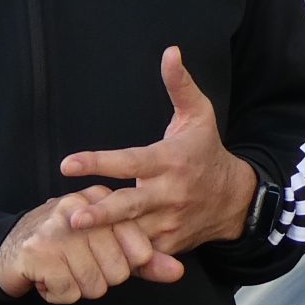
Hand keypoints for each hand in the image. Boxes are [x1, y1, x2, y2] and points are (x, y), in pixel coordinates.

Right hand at [0, 185, 183, 304]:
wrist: (11, 249)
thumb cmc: (66, 248)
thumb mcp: (108, 246)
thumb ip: (145, 260)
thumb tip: (178, 272)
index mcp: (102, 199)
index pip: (140, 249)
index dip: (125, 264)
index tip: (102, 255)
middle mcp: (80, 208)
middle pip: (119, 271)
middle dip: (99, 278)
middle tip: (79, 265)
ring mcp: (56, 228)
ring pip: (95, 285)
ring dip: (78, 288)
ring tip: (64, 270)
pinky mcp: (36, 251)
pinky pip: (69, 292)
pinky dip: (59, 294)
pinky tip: (48, 279)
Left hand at [60, 46, 255, 253]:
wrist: (237, 199)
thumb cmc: (207, 152)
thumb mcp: (198, 115)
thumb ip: (179, 85)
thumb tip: (170, 51)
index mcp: (170, 160)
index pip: (130, 161)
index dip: (98, 162)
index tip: (67, 163)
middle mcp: (169, 193)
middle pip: (130, 205)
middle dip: (101, 214)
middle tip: (72, 217)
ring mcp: (170, 222)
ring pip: (132, 233)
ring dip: (103, 237)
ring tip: (71, 238)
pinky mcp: (169, 245)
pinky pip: (139, 251)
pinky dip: (117, 252)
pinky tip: (91, 253)